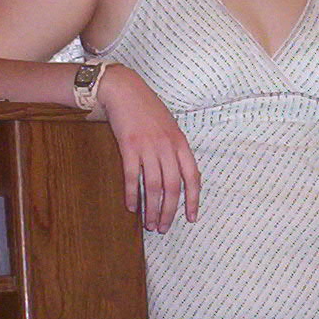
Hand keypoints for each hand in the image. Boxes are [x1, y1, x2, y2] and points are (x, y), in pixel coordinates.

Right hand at [92, 65, 200, 232]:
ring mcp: (148, 147)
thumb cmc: (148, 110)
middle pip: (172, 187)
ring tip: (149, 224)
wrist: (125, 91)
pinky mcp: (129, 147)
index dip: (193, 200)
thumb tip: (179, 176)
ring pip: (153, 187)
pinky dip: (132, 194)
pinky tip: (131, 207)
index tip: (191, 218)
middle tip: (163, 228)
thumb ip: (176, 150)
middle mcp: (167, 147)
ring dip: (151, 209)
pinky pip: (132, 177)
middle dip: (169, 211)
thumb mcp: (170, 127)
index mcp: (181, 143)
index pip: (192, 177)